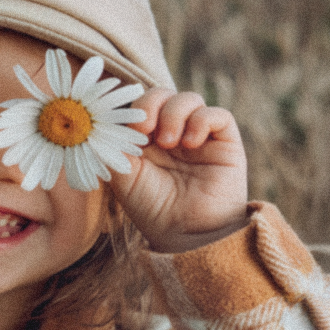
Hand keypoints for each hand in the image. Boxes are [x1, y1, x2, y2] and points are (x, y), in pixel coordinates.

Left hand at [116, 90, 248, 253]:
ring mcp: (200, 136)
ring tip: (170, 142)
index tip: (126, 127)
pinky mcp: (225, 143)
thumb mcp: (124, 177)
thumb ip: (113, 147)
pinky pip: (217, 114)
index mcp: (148, 138)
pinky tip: (190, 143)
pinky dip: (201, 120)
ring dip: (174, 113)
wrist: (187, 236)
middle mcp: (174, 132)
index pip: (140, 104)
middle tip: (144, 128)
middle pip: (163, 94)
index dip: (132, 107)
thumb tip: (104, 121)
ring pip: (189, 98)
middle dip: (150, 104)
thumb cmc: (153, 210)